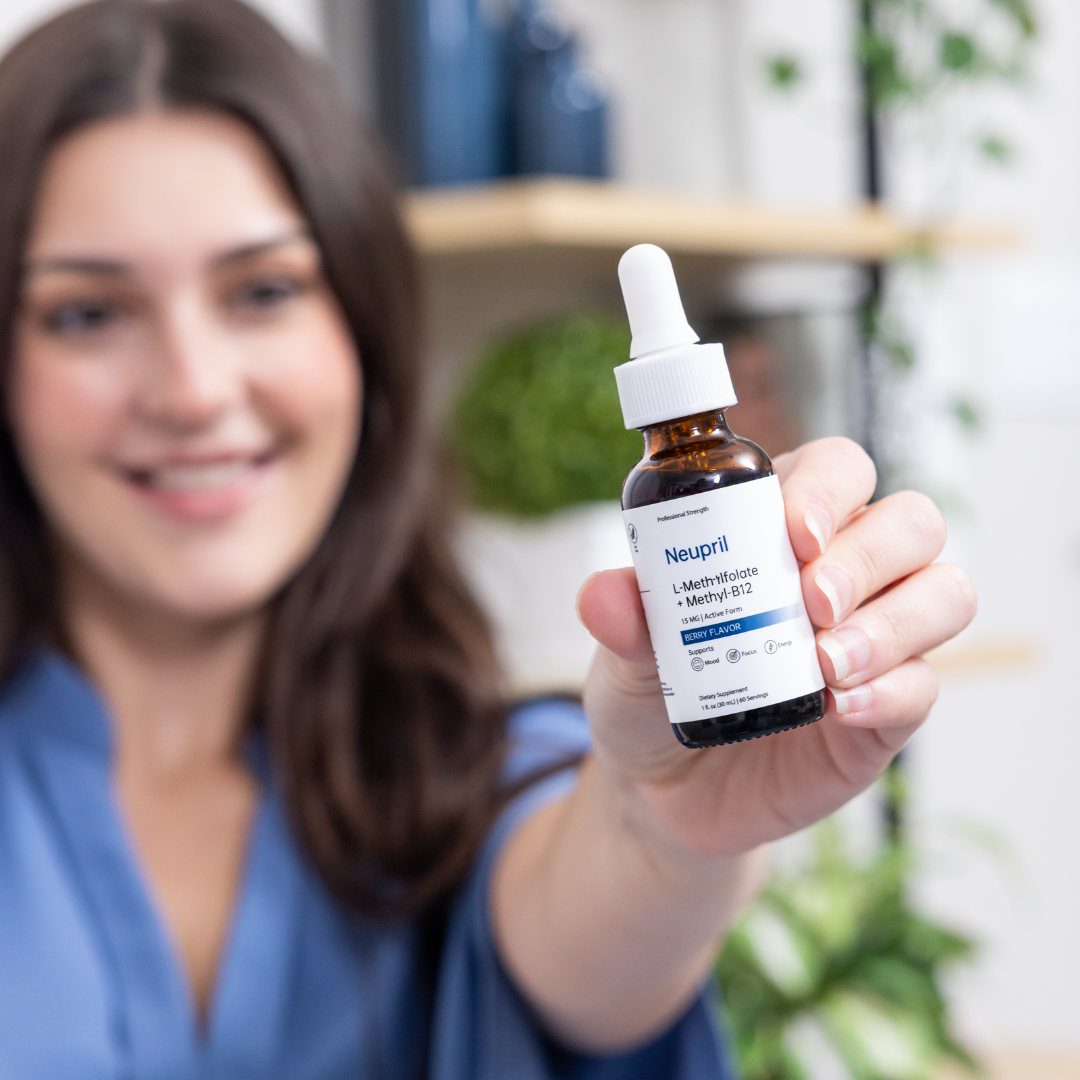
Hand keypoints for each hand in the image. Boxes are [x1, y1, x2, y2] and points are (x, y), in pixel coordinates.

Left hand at [577, 437, 975, 859]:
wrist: (664, 791)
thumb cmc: (652, 694)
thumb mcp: (625, 655)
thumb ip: (623, 620)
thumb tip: (603, 595)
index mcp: (780, 531)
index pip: (837, 470)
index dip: (828, 487)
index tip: (793, 532)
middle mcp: (843, 574)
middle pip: (911, 522)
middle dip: (869, 553)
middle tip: (811, 600)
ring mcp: (874, 641)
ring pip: (944, 593)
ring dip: (893, 621)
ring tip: (826, 661)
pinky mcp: (886, 711)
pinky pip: (923, 685)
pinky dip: (890, 690)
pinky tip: (837, 708)